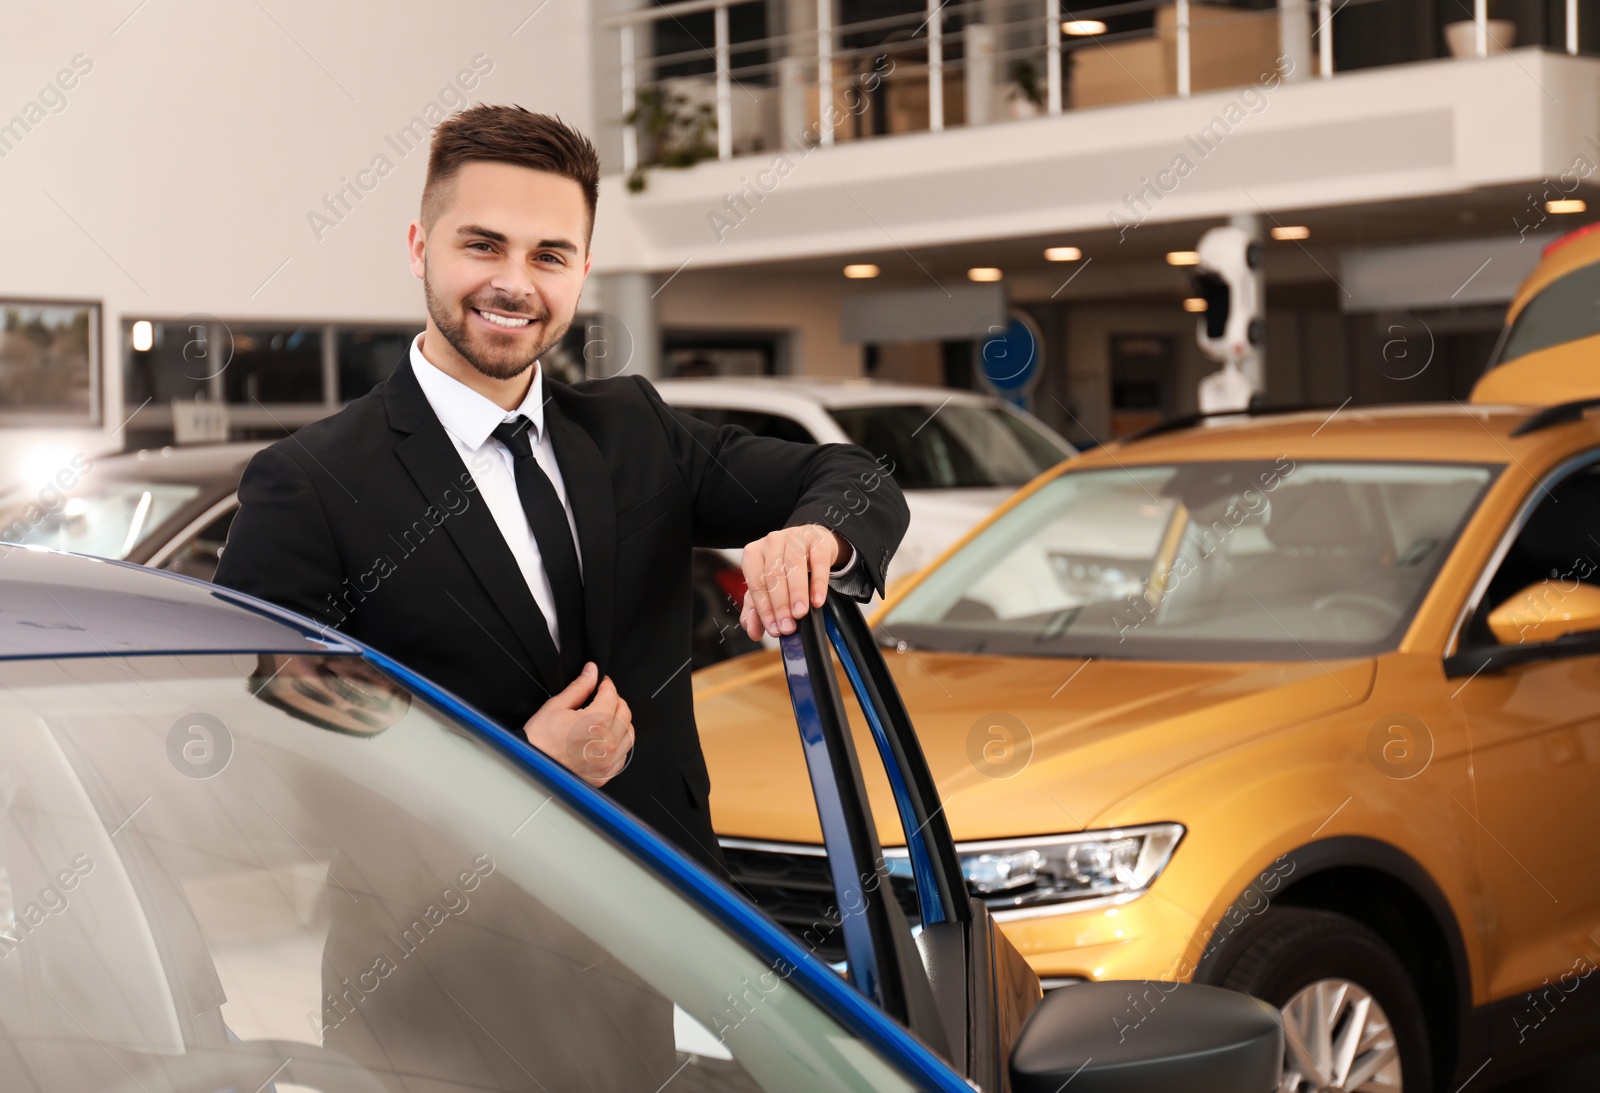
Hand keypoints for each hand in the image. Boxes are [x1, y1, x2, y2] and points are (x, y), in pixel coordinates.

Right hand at [521, 662, 634, 786]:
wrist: (531, 767)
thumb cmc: (540, 740)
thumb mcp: (556, 706)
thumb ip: (579, 687)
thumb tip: (591, 671)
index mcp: (597, 723)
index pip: (612, 695)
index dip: (606, 684)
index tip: (602, 682)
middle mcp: (607, 743)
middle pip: (624, 713)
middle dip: (615, 701)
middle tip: (603, 697)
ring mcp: (608, 762)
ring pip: (628, 734)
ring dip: (620, 721)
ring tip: (605, 717)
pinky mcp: (604, 775)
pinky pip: (622, 755)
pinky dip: (618, 743)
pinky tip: (605, 738)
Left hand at [740, 524, 848, 639]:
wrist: (810, 543)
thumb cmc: (785, 566)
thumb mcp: (768, 586)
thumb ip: (757, 609)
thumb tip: (753, 631)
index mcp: (754, 553)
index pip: (756, 583)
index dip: (764, 609)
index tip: (774, 629)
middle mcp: (772, 542)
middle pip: (774, 575)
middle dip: (780, 605)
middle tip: (787, 627)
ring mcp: (795, 537)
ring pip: (794, 565)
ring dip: (797, 593)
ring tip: (800, 614)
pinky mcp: (817, 540)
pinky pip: (818, 562)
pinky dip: (818, 584)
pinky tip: (817, 601)